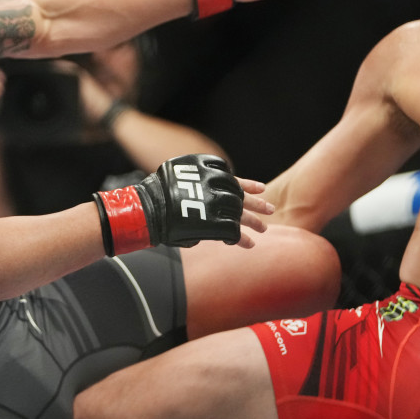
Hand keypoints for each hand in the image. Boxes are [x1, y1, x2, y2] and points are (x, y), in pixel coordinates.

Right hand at [94, 154, 264, 255]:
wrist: (149, 207)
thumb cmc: (159, 192)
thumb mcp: (182, 176)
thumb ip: (199, 185)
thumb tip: (208, 196)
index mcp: (209, 174)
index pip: (235, 180)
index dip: (249, 185)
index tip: (262, 188)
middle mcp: (215, 189)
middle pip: (241, 197)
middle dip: (256, 205)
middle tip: (270, 210)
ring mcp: (214, 206)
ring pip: (240, 214)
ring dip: (253, 222)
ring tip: (264, 229)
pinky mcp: (211, 224)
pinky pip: (230, 231)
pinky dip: (239, 238)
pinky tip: (249, 244)